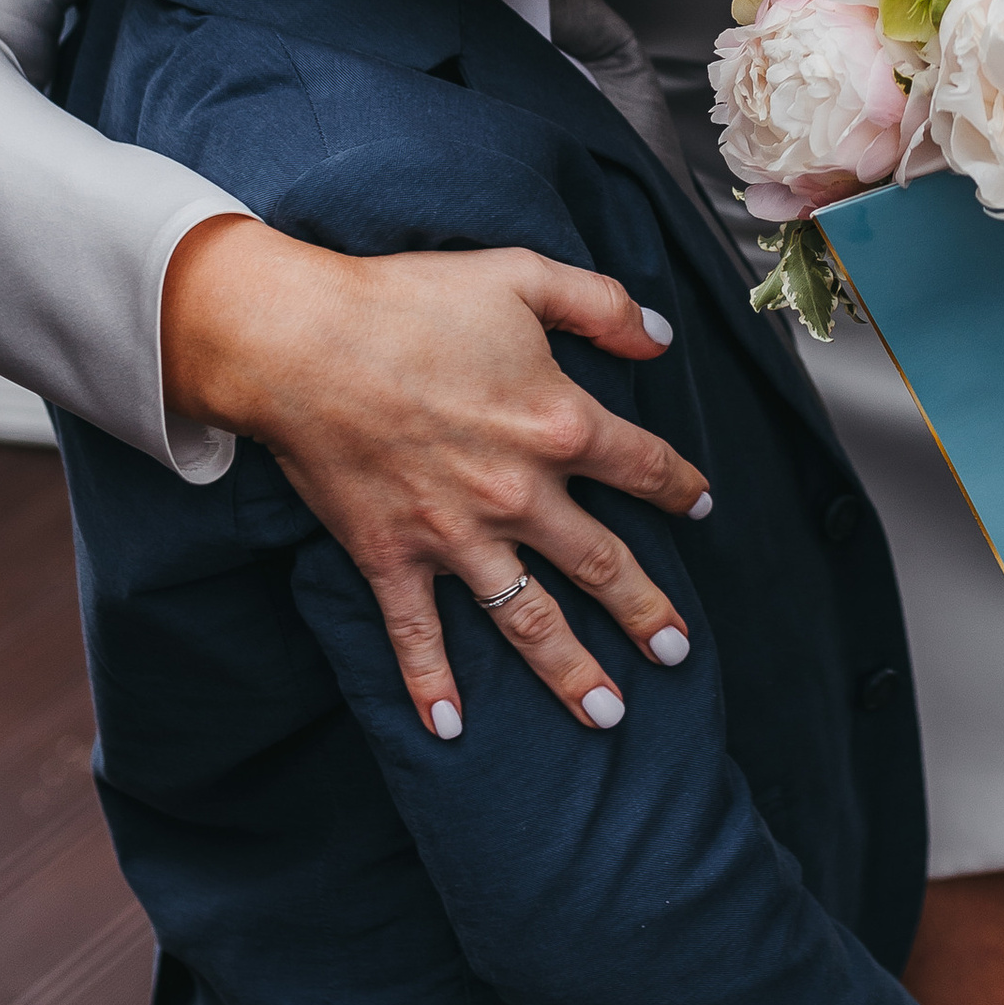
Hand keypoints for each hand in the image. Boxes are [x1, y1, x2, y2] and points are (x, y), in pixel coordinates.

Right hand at [162, 216, 714, 739]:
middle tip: (678, 652)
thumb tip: (659, 336)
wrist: (301, 343)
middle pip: (601, 564)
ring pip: (528, 619)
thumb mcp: (521, 275)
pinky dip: (433, 685)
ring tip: (609, 715)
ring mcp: (455, 536)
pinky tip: (451, 729)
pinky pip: (417, 635)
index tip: (702, 507)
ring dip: (571, 671)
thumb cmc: (410, 300)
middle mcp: (519, 493)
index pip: (643, 466)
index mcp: (559, 423)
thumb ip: (600, 303)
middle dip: (646, 612)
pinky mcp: (391, 558)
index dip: (679, 486)